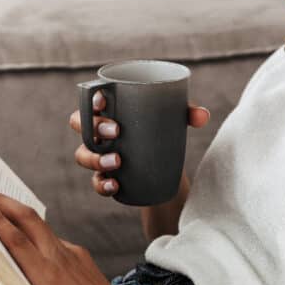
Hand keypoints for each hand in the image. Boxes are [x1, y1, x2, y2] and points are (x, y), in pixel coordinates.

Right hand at [0, 189, 143, 284]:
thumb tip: (9, 267)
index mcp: (48, 276)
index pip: (16, 239)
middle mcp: (60, 258)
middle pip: (28, 219)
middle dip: (3, 201)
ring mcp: (73, 254)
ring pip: (40, 226)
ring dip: (17, 213)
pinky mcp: (82, 256)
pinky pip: (53, 239)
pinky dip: (35, 232)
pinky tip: (27, 237)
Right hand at [69, 91, 210, 197]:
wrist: (167, 164)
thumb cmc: (164, 129)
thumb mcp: (176, 119)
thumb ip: (188, 113)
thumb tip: (203, 116)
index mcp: (110, 108)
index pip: (91, 99)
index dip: (91, 99)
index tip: (103, 100)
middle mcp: (98, 130)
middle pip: (81, 124)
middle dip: (94, 127)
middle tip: (116, 131)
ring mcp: (99, 154)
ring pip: (83, 154)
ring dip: (96, 158)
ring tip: (118, 162)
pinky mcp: (106, 176)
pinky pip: (96, 182)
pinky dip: (102, 184)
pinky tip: (114, 185)